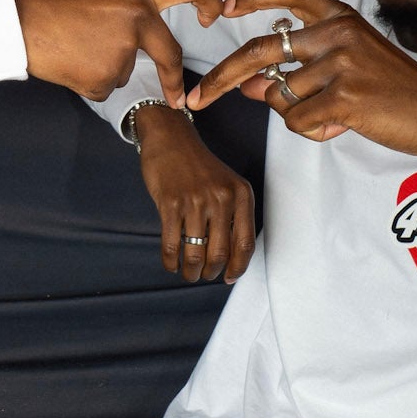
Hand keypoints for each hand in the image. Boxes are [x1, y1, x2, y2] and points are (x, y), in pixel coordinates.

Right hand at [10, 0, 224, 106]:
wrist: (11, 18)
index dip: (210, 1)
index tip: (212, 16)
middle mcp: (137, 19)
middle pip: (169, 54)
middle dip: (172, 78)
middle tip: (174, 94)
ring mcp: (121, 50)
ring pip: (126, 69)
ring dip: (108, 65)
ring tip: (76, 45)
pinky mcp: (103, 77)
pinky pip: (105, 86)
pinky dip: (90, 81)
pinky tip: (69, 61)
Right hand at [134, 104, 255, 283]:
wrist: (171, 140)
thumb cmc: (199, 168)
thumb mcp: (226, 185)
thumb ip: (233, 216)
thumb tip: (230, 259)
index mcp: (241, 194)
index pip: (245, 243)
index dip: (238, 267)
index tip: (228, 277)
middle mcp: (221, 198)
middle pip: (220, 253)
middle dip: (211, 272)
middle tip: (204, 275)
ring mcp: (195, 201)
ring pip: (195, 252)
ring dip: (191, 271)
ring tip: (189, 273)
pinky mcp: (171, 204)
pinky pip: (172, 244)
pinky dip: (171, 261)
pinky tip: (172, 264)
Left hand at [185, 0, 416, 156]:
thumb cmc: (391, 92)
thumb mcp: (344, 70)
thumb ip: (297, 71)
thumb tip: (249, 85)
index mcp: (341, 18)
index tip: (225, 7)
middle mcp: (338, 32)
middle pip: (260, 51)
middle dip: (222, 77)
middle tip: (196, 97)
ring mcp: (341, 62)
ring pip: (280, 97)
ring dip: (297, 116)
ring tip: (334, 116)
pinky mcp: (345, 96)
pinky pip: (297, 120)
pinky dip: (311, 131)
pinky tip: (341, 125)